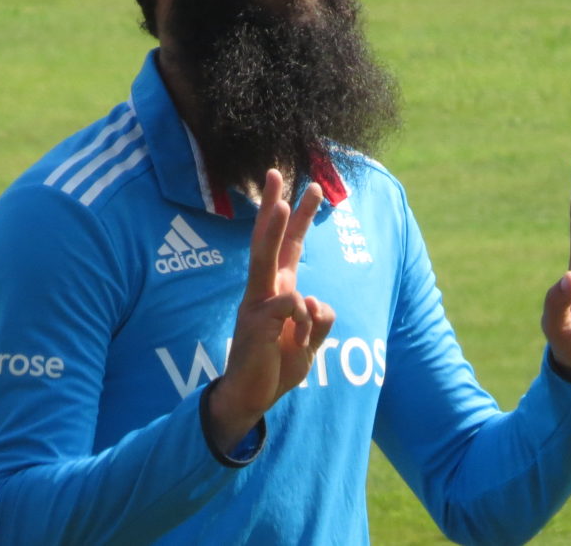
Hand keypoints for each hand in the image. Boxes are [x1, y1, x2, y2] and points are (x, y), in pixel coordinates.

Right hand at [207, 170, 336, 451]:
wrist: (251, 397)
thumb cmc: (277, 365)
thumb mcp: (310, 340)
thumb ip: (318, 318)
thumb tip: (315, 301)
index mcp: (276, 291)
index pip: (288, 246)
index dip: (298, 217)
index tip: (308, 187)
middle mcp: (263, 291)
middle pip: (269, 241)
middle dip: (275, 206)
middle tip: (277, 173)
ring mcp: (256, 305)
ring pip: (268, 260)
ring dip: (274, 232)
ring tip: (284, 210)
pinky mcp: (255, 323)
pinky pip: (291, 305)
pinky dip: (305, 321)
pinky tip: (298, 340)